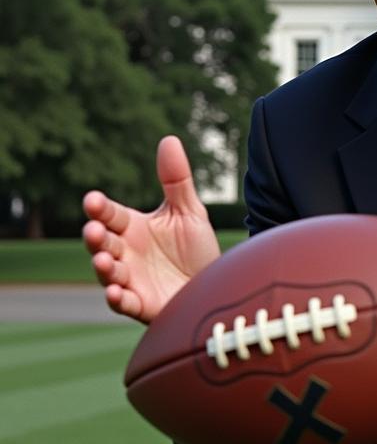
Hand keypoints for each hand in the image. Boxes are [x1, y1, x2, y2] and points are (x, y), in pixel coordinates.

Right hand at [82, 135, 220, 323]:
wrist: (217, 284)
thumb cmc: (197, 249)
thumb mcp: (189, 211)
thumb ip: (176, 179)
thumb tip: (169, 139)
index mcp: (134, 228)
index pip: (110, 215)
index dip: (100, 208)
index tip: (93, 200)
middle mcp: (126, 253)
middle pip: (102, 243)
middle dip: (95, 237)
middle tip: (93, 230)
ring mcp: (131, 279)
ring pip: (108, 272)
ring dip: (102, 267)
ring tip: (103, 260)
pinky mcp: (142, 303)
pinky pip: (124, 302)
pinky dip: (117, 297)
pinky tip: (116, 291)